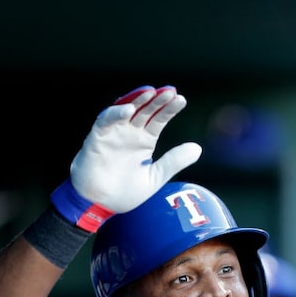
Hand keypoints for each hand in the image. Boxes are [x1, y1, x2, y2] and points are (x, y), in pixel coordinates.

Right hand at [51, 86, 201, 231]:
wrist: (98, 205)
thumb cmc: (124, 193)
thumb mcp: (155, 177)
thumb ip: (173, 162)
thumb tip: (198, 148)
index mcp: (144, 140)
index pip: (159, 119)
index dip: (169, 109)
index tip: (181, 100)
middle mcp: (130, 132)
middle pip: (145, 110)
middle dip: (157, 99)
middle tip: (170, 91)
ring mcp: (114, 133)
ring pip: (126, 109)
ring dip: (137, 99)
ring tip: (151, 92)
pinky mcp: (97, 137)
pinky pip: (105, 120)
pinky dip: (116, 113)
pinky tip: (129, 110)